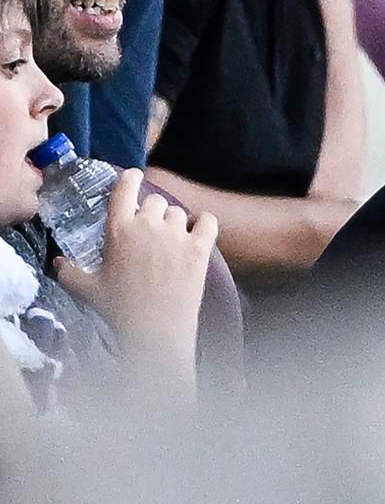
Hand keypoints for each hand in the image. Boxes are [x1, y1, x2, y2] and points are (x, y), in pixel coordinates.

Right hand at [53, 170, 215, 372]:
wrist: (156, 328)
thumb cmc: (119, 308)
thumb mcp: (87, 288)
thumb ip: (69, 271)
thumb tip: (57, 262)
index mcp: (118, 230)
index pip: (124, 190)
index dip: (130, 179)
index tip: (134, 175)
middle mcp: (147, 226)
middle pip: (154, 201)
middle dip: (152, 212)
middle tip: (151, 230)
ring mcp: (175, 235)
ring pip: (177, 211)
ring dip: (174, 220)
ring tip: (171, 239)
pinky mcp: (199, 248)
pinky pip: (207, 220)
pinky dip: (204, 222)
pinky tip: (199, 231)